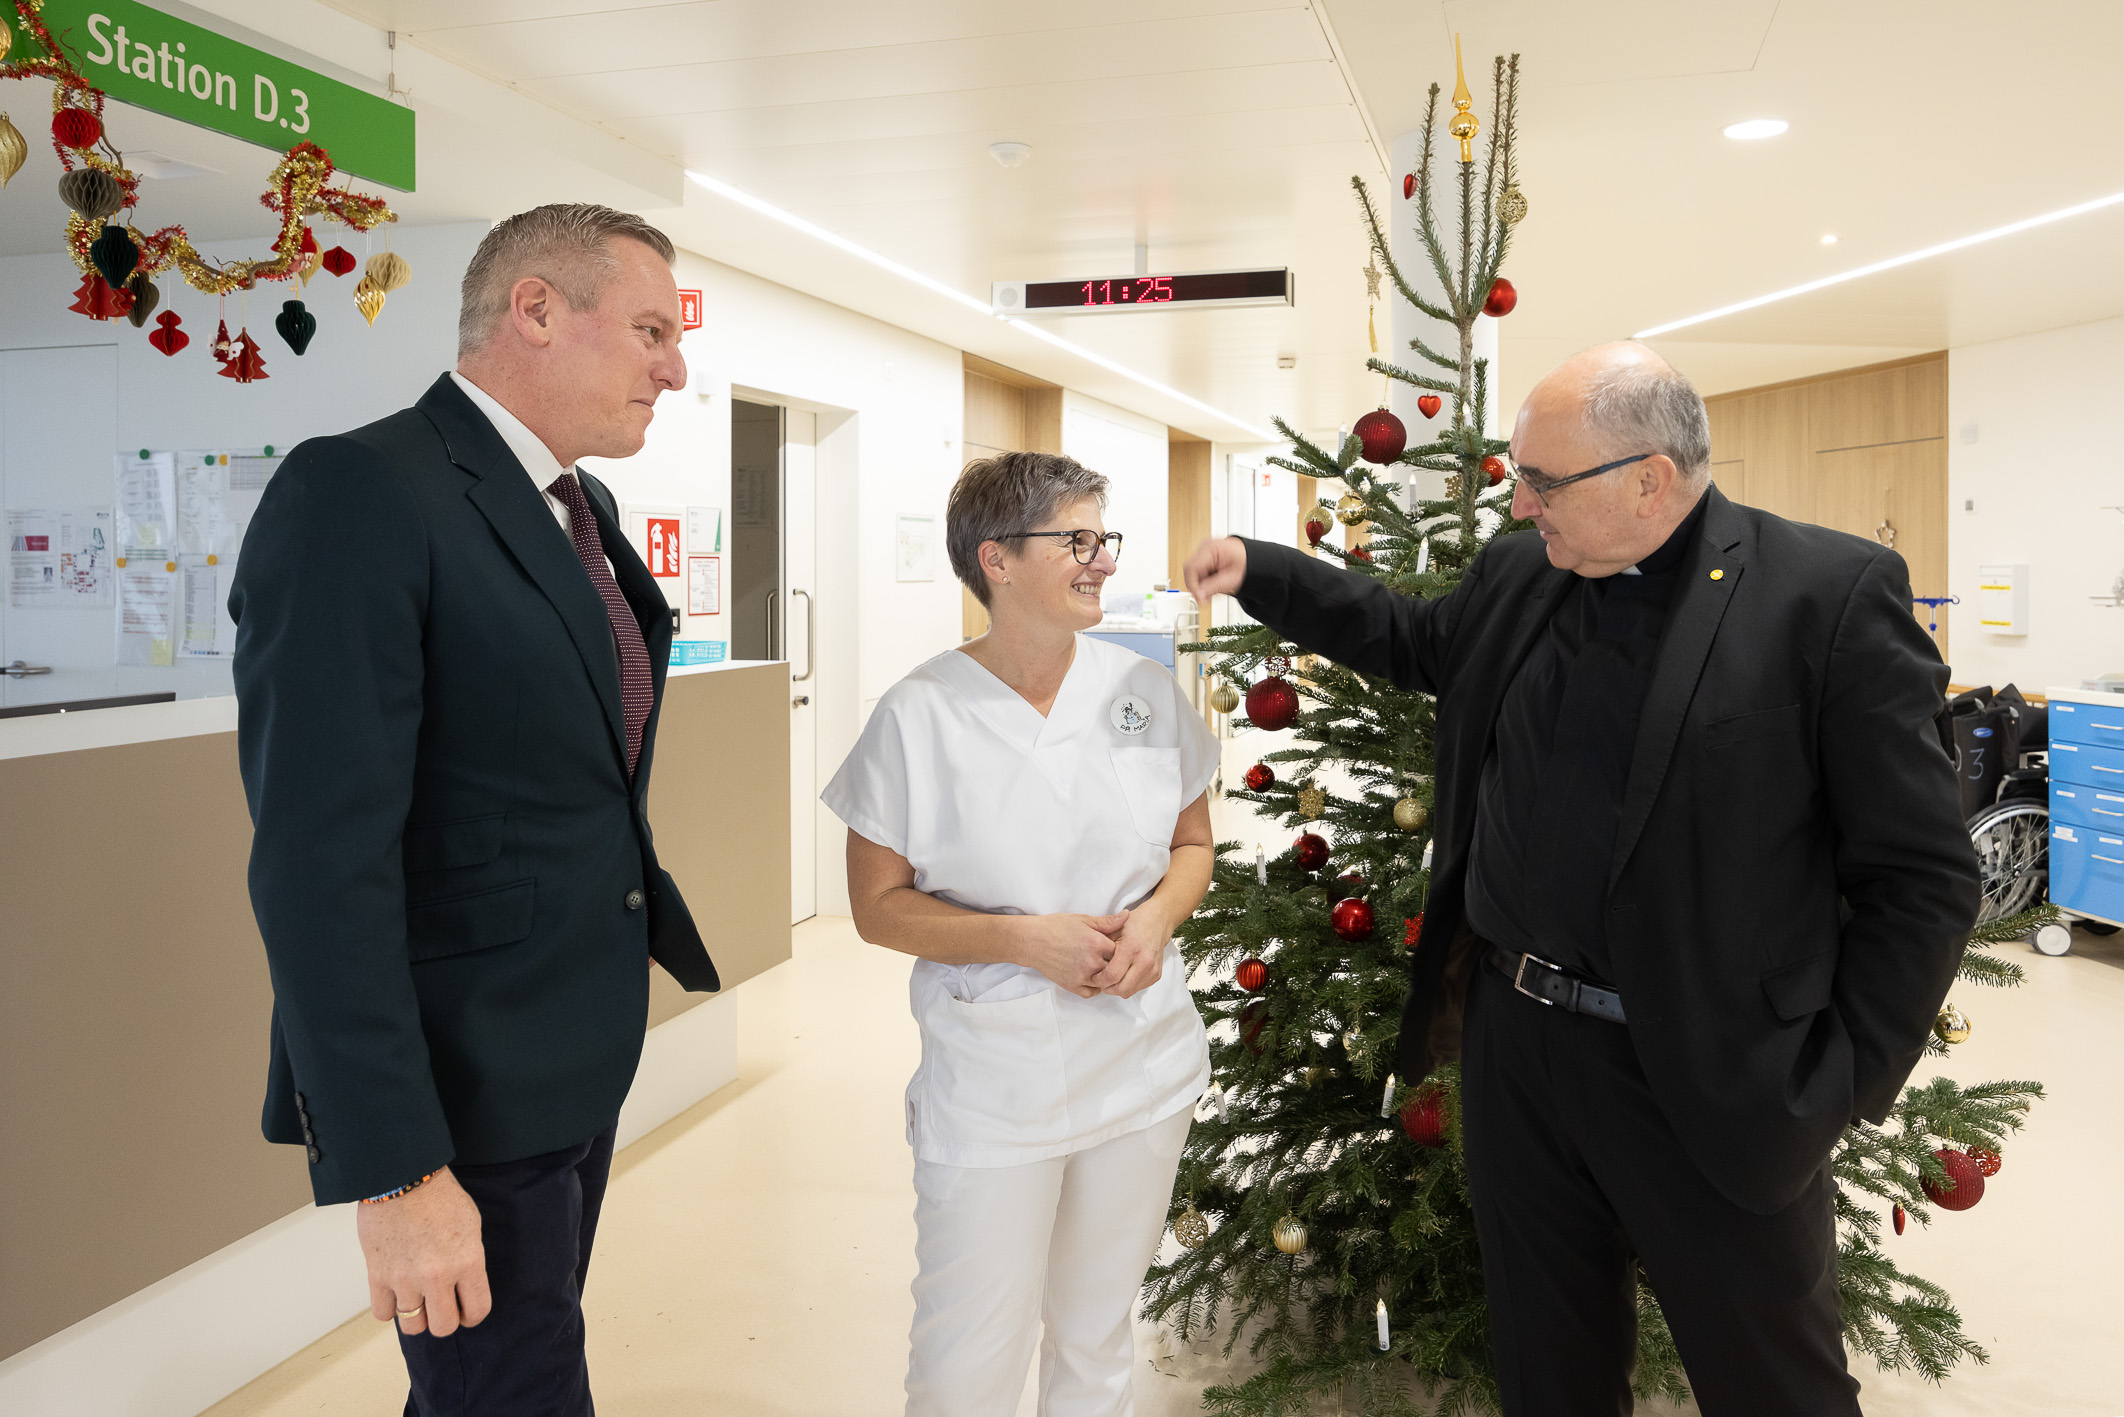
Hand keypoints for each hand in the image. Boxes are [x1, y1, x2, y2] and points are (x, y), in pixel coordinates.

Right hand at [356, 1166, 489, 1337]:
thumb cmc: (439, 1196)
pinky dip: (390, 1308)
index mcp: (468, 1262)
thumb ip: (469, 1260)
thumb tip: (465, 1286)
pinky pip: (383, 1314)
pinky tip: (396, 1293)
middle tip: (442, 1306)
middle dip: (445, 1320)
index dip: (472, 1315)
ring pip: (413, 1326)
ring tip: (418, 1299)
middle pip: (443, 1327)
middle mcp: (438, 1276)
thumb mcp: (471, 1225)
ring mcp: (405, 1279)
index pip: (477, 1311)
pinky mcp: (378, 1276)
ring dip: (417, 1315)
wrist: (402, 1177)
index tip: (466, 1311)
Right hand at [1016, 913, 1126, 997]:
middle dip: (1114, 962)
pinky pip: (1091, 992)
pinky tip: (1092, 977)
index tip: (1114, 945)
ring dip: (1106, 976)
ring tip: (1100, 966)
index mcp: (1097, 943)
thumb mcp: (1083, 920)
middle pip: (1116, 967)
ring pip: (1105, 982)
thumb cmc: (1056, 927)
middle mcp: (1092, 962)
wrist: (1032, 941)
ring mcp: (1082, 976)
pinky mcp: (1072, 986)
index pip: (1122, 951)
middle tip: (1108, 957)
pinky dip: (1094, 987)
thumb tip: (1127, 916)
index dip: (1120, 948)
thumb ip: (1107, 922)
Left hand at [1092, 906, 1170, 998]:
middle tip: (1102, 980)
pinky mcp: (1156, 975)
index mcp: (1131, 948)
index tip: (1094, 976)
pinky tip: (1123, 974)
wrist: (1156, 922)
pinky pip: (1137, 988)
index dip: (1100, 980)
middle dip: (1108, 987)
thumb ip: (1100, 945)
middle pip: (1121, 989)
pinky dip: (1128, 985)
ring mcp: (1152, 969)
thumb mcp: (1113, 929)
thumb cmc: (1134, 924)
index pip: (1112, 975)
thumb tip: (1088, 963)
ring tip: (1112, 976)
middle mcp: (1144, 961)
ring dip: (1118, 988)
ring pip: (1129, 992)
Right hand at [1183, 537, 1247, 615]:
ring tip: (1214, 590)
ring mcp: (1204, 553)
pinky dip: (1204, 582)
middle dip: (1196, 586)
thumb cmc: (1247, 565)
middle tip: (1206, 598)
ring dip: (1201, 585)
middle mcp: (1204, 548)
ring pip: (1193, 574)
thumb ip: (1213, 587)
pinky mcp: (1205, 559)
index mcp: (1211, 548)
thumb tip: (1198, 595)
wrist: (1254, 561)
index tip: (1198, 597)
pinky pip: (1198, 573)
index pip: (1191, 568)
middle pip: (1190, 571)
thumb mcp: (1232, 579)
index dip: (1193, 585)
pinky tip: (1214, 585)